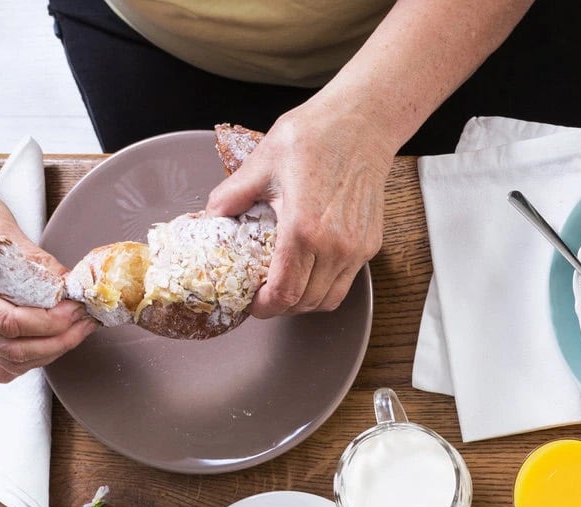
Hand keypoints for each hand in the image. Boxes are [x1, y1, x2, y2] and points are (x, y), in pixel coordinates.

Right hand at [0, 176, 92, 382]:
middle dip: (57, 341)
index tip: (76, 308)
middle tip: (84, 321)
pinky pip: (5, 357)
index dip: (50, 322)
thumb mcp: (0, 228)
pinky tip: (55, 336)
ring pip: (11, 361)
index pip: (9, 323)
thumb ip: (35, 262)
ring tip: (78, 327)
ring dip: (50, 350)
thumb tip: (70, 288)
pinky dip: (34, 353)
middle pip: (12, 351)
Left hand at [206, 104, 388, 318]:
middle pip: (306, 303)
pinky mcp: (370, 245)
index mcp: (304, 230)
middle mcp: (335, 247)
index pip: (284, 293)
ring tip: (285, 286)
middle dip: (280, 307)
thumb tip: (210, 216)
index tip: (251, 303)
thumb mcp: (262, 163)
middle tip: (262, 296)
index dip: (264, 307)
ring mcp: (356, 249)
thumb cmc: (314, 137)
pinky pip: (345, 281)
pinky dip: (324, 284)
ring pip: (328, 299)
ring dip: (304, 300)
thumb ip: (231, 195)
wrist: (360, 125)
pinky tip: (309, 267)